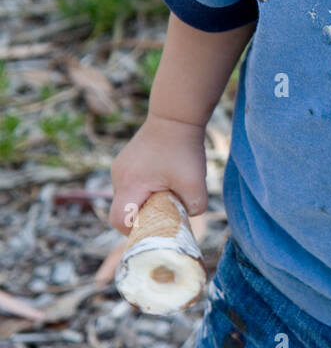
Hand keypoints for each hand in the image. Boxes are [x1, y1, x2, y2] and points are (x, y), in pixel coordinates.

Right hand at [108, 114, 207, 236]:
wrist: (177, 116)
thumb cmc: (184, 149)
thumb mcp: (196, 183)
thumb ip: (194, 208)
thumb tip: (187, 218)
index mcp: (129, 184)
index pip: (119, 220)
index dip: (134, 231)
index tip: (155, 226)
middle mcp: (118, 176)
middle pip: (122, 210)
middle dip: (142, 216)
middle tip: (165, 210)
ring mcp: (119, 167)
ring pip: (127, 197)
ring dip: (144, 201)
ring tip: (167, 190)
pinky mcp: (125, 161)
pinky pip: (131, 185)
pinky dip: (144, 189)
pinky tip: (163, 179)